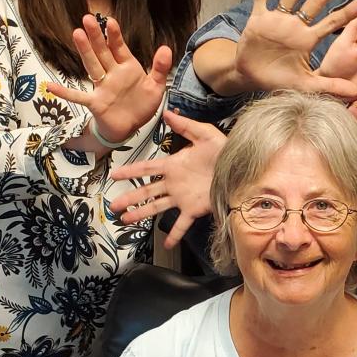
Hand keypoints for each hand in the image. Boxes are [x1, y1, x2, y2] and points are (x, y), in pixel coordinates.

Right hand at [48, 15, 172, 144]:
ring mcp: (102, 87)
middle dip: (96, 36)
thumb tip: (166, 48)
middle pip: (102, 52)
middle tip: (87, 18)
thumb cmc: (141, 105)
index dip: (114, 35)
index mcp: (127, 67)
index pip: (119, 48)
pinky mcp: (95, 102)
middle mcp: (112, 74)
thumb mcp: (155, 87)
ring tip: (77, 33)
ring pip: (92, 65)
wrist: (130, 127)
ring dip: (84, 51)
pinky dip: (65, 93)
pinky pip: (78, 97)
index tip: (110, 21)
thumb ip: (160, 68)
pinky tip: (50, 87)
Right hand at [108, 109, 226, 247]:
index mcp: (173, 165)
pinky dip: (174, 234)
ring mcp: (182, 198)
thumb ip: (185, 126)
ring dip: (141, 213)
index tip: (113, 174)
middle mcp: (174, 183)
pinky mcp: (194, 209)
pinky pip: (182, 223)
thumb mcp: (205, 134)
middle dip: (129, 198)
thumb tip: (167, 113)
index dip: (129, 171)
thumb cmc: (224, 150)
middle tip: (113, 206)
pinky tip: (166, 244)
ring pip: (157, 207)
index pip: (146, 168)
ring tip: (126, 221)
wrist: (242, 168)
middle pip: (146, 191)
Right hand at [232, 0, 356, 98]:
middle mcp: (296, 26)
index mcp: (309, 39)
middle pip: (315, 3)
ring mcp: (278, 20)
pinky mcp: (259, 19)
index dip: (348, 13)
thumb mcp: (306, 85)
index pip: (333, 23)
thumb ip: (330, 86)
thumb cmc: (279, 80)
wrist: (251, 77)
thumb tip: (355, 93)